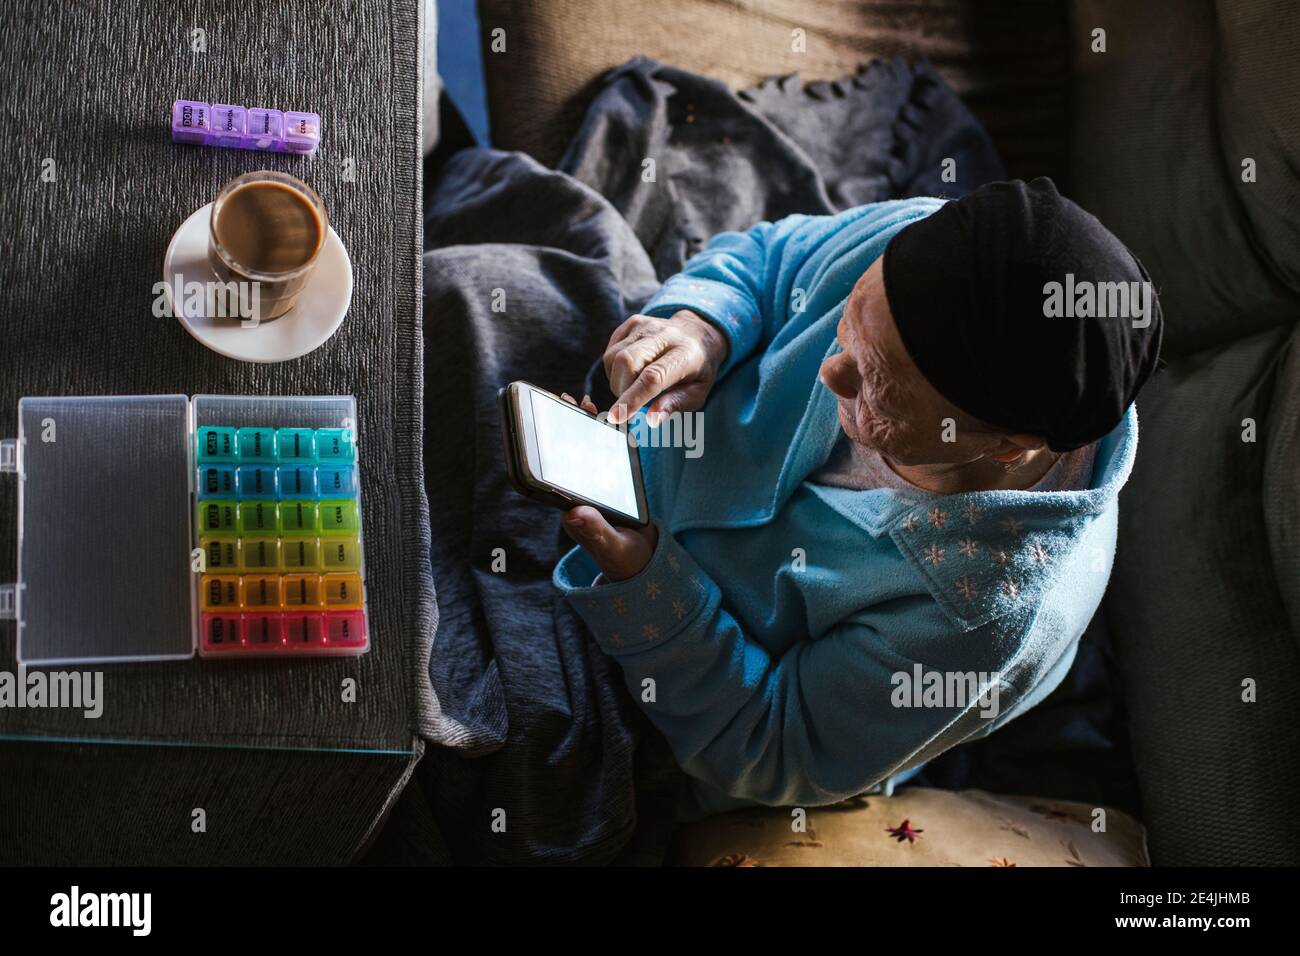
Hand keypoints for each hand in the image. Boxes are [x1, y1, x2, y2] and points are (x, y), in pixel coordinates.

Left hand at [558, 392, 658, 580]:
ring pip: (586, 456)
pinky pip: (604, 460)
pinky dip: (604, 440)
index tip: (553, 421)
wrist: (644, 565)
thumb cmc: (626, 560)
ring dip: (584, 429)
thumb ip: (595, 530)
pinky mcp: (610, 488)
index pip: (555, 474)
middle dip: (566, 429)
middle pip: (568, 458)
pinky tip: (608, 421)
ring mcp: (594, 492)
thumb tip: (572, 513)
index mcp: (573, 510)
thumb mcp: (612, 545)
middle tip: (567, 400)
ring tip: (586, 404)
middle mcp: (580, 498)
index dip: (551, 448)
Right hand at [602, 309, 727, 424]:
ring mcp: (646, 325)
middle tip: (631, 402)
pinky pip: (610, 351)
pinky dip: (614, 370)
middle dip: (621, 389)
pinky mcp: (633, 323)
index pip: (653, 377)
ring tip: (634, 386)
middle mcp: (664, 335)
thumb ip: (676, 405)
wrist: (699, 333)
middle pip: (627, 361)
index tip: (616, 417)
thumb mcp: (698, 393)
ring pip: (614, 357)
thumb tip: (652, 420)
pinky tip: (630, 373)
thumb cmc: (698, 369)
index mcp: (685, 354)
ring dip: (617, 381)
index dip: (632, 398)